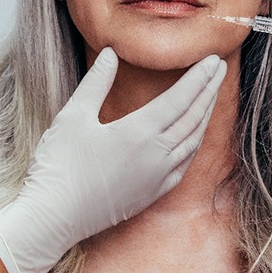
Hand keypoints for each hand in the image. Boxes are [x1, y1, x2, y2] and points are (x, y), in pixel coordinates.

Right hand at [0, 47, 226, 272]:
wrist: (51, 219)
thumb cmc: (58, 166)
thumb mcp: (73, 116)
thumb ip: (96, 82)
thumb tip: (110, 53)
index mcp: (139, 132)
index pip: (181, 98)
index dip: (199, 77)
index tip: (213, 60)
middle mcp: (156, 155)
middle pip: (193, 116)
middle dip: (209, 90)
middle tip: (220, 69)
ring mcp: (158, 177)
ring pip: (193, 140)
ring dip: (205, 114)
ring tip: (210, 95)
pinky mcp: (153, 193)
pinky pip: (185, 163)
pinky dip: (194, 142)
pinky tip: (194, 134)